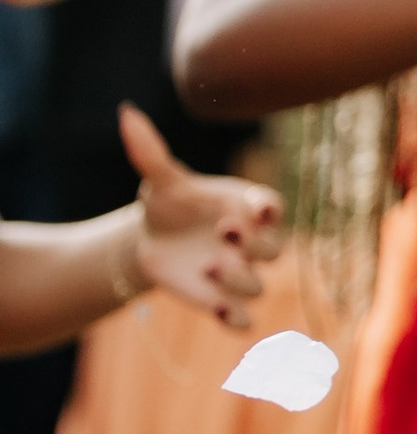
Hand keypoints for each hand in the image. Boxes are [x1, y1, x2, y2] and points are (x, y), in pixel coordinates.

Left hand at [121, 103, 278, 328]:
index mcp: (243, 207)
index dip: (269, 208)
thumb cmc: (168, 203)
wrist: (153, 239)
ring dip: (239, 279)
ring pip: (257, 286)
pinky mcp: (222, 302)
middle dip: (255, 245)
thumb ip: (149, 152)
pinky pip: (244, 320)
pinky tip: (219, 311)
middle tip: (224, 231)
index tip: (260, 207)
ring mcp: (239, 274)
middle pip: (273, 250)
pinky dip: (237, 320)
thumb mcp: (159, 180)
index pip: (271, 206)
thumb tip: (126, 113)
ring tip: (206, 265)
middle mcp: (250, 242)